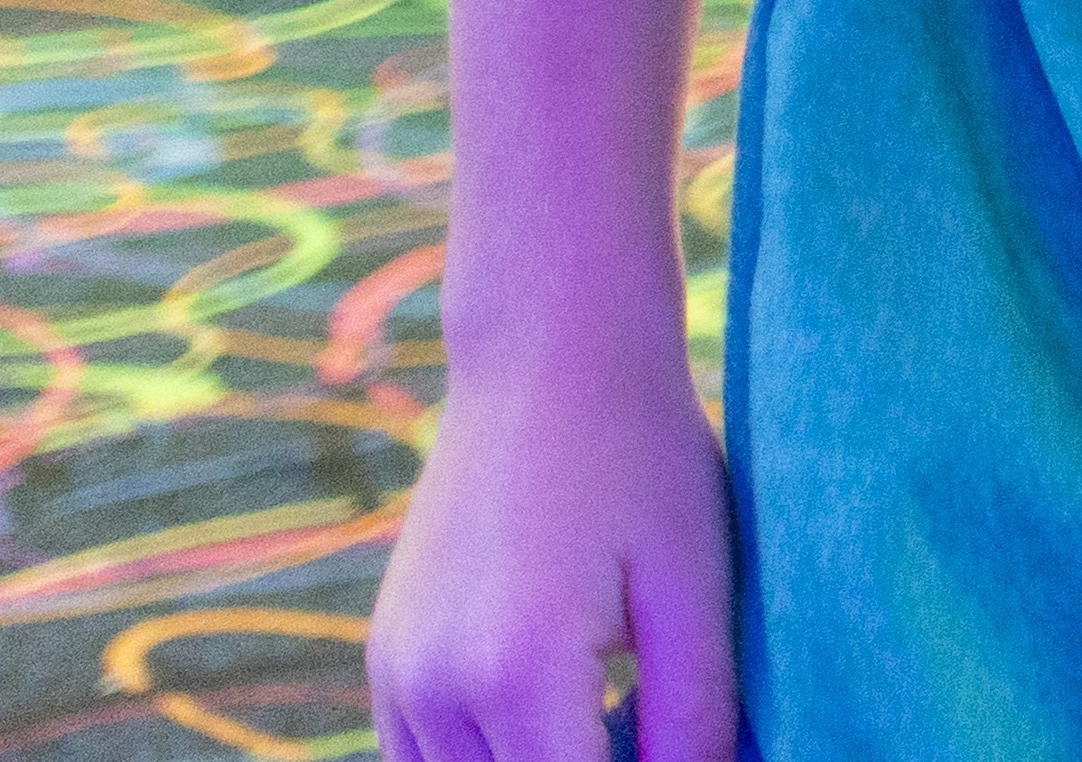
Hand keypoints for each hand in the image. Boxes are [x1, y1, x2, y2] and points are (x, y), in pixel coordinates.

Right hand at [371, 338, 736, 761]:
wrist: (548, 360)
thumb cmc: (643, 461)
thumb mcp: (696, 586)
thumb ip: (693, 714)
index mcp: (520, 671)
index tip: (677, 753)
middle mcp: (436, 685)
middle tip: (650, 730)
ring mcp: (397, 674)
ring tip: (612, 723)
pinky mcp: (386, 658)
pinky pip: (421, 760)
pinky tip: (569, 716)